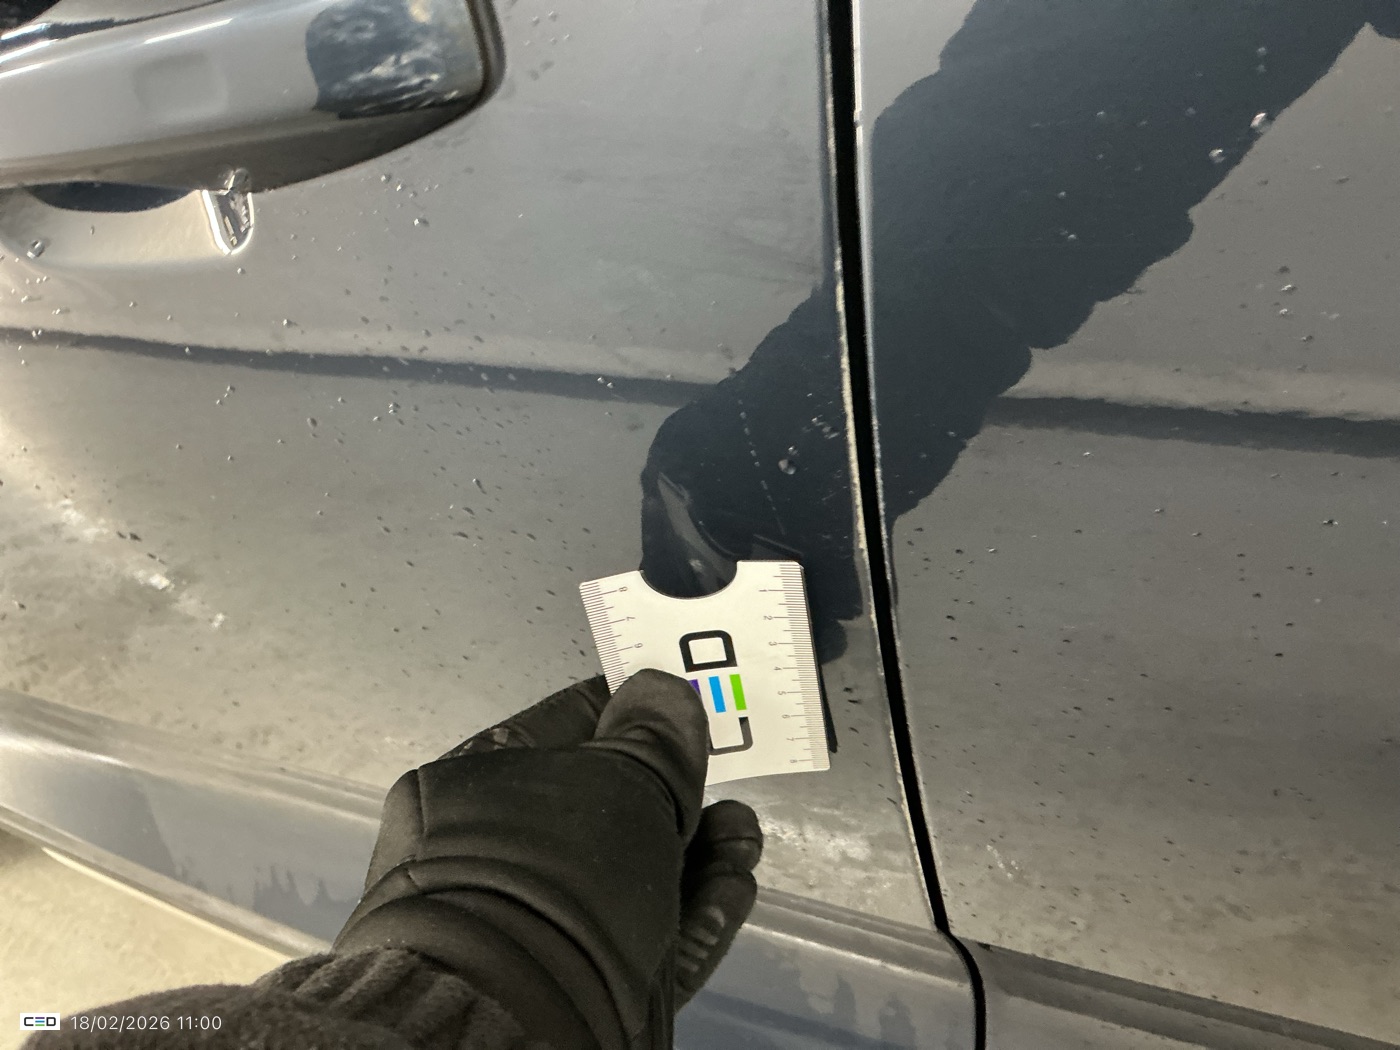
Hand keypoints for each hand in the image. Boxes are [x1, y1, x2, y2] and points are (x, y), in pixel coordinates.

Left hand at [333, 670, 763, 1049]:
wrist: (522, 1021)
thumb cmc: (557, 872)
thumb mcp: (621, 781)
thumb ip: (655, 736)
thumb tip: (663, 692)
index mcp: (481, 782)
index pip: (567, 723)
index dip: (635, 710)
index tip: (689, 707)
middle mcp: (502, 849)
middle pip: (609, 804)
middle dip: (682, 793)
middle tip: (727, 785)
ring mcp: (539, 920)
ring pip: (636, 872)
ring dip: (702, 852)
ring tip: (743, 839)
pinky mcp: (580, 980)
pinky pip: (646, 933)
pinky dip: (695, 910)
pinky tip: (736, 886)